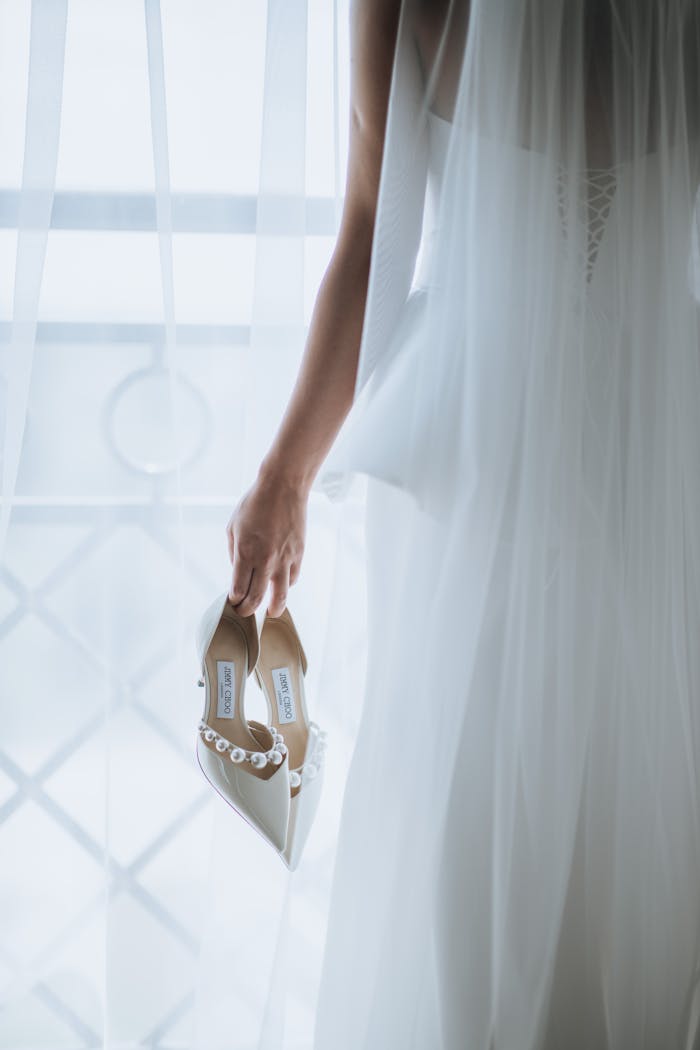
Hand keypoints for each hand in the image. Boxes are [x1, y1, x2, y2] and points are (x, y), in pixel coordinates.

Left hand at [226, 471, 307, 617]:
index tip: (233, 601)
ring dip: (273, 608)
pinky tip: (280, 585)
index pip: (238, 590)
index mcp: (245, 553)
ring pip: (280, 596)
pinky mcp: (298, 554)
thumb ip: (234, 553)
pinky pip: (292, 578)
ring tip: (270, 611)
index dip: (234, 601)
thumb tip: (238, 571)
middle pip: (256, 598)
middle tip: (245, 612)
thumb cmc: (255, 504)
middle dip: (248, 610)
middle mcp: (265, 560)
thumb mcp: (233, 527)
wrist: (283, 488)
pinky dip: (285, 585)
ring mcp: (284, 559)